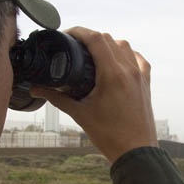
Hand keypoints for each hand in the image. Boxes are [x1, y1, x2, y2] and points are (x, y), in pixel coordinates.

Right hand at [30, 27, 157, 162]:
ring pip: (124, 46)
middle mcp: (129, 70)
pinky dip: (126, 54)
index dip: (79, 31)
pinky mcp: (146, 83)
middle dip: (90, 37)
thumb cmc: (109, 136)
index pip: (96, 39)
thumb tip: (37, 89)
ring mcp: (140, 76)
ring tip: (93, 53)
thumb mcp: (80, 114)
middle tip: (75, 45)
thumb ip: (57, 98)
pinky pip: (138, 59)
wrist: (136, 152)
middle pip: (108, 39)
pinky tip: (116, 61)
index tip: (66, 34)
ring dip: (108, 44)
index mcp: (112, 75)